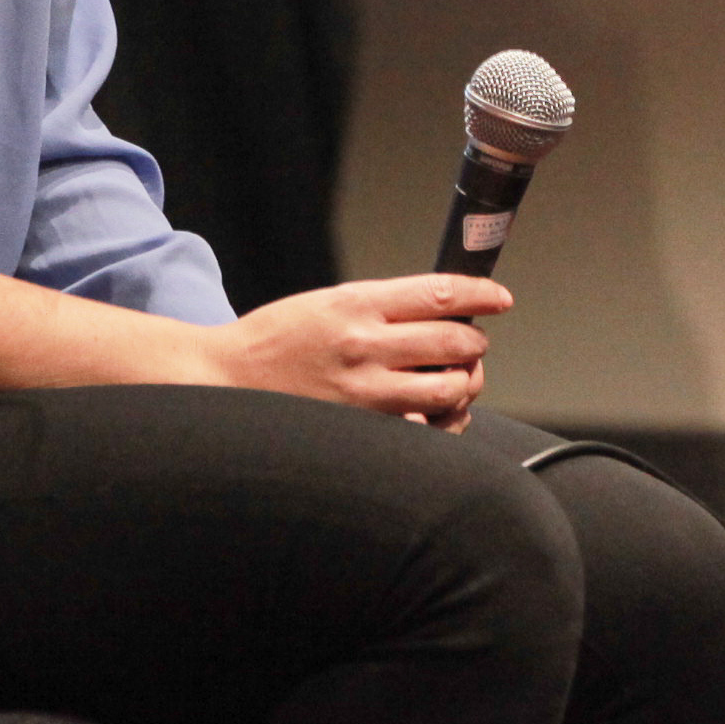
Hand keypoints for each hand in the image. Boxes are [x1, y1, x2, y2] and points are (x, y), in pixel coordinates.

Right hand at [205, 275, 508, 422]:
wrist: (224, 381)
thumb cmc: (277, 342)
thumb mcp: (327, 303)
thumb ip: (381, 306)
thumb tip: (442, 310)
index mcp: (355, 304)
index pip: (440, 294)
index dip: (482, 294)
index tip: (500, 298)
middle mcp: (364, 346)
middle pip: (455, 341)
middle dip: (475, 342)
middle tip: (471, 344)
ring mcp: (363, 393)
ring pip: (449, 388)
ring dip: (465, 381)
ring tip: (455, 379)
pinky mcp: (361, 430)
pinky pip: (425, 428)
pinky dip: (441, 420)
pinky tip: (433, 413)